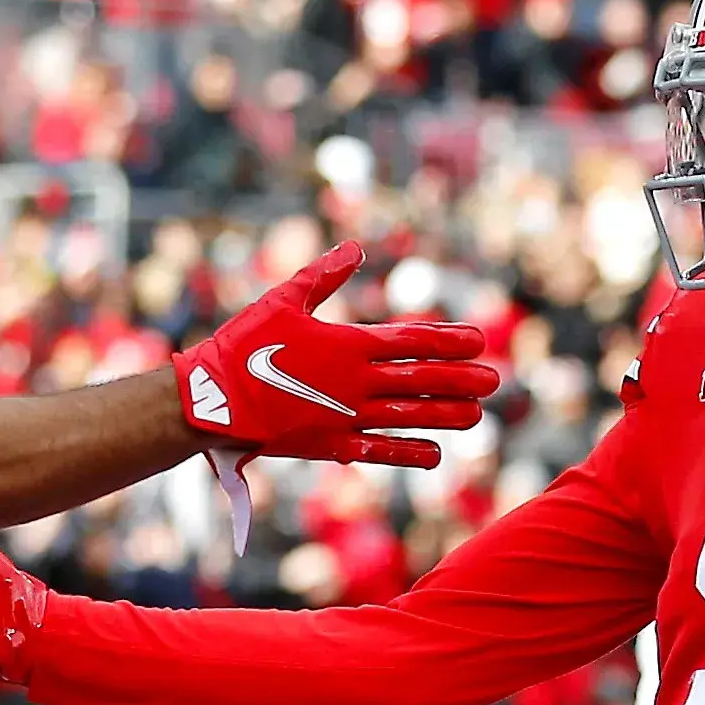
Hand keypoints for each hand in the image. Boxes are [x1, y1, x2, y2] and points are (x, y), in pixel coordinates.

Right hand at [175, 242, 496, 468]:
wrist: (209, 400)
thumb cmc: (242, 345)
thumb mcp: (283, 299)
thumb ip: (323, 275)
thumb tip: (356, 249)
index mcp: (347, 344)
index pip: (411, 340)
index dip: (449, 340)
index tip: (479, 341)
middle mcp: (354, 383)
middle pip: (420, 379)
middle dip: (459, 379)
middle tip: (494, 381)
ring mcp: (344, 417)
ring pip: (407, 415)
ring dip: (445, 415)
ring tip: (476, 416)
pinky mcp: (329, 446)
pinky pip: (378, 451)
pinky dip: (407, 453)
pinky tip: (435, 455)